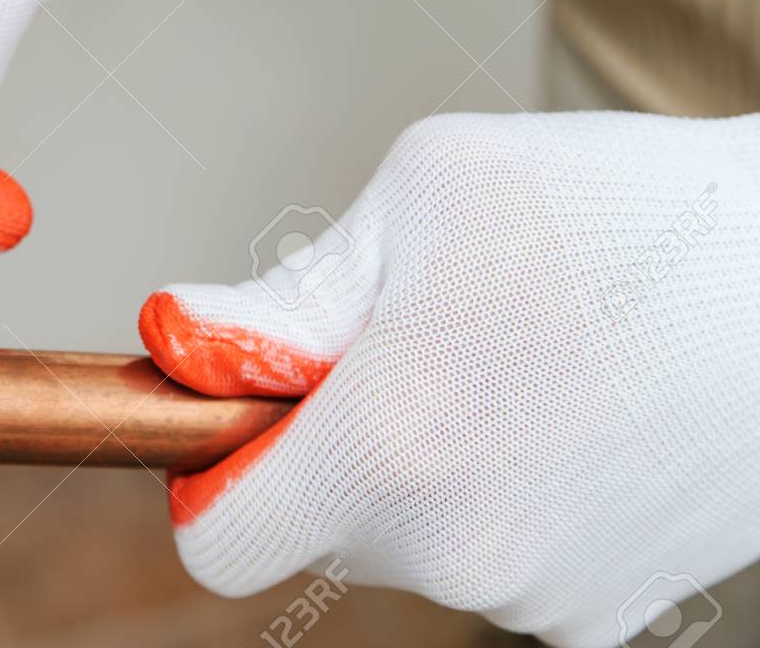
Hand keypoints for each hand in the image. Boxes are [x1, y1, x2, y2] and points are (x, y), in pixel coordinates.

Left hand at [139, 112, 759, 646]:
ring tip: (512, 366)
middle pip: (320, 529)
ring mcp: (538, 593)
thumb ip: (287, 295)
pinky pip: (494, 559)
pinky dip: (499, 499)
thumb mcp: (425, 199)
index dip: (219, 475)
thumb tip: (184, 340)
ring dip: (425, 466)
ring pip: (411, 540)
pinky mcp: (604, 610)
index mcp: (388, 451)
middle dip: (336, 445)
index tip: (255, 413)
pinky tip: (563, 417)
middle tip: (414, 345)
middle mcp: (457, 551)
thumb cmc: (620, 211)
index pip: (223, 546)